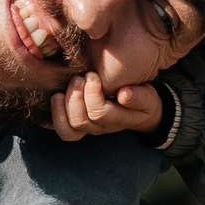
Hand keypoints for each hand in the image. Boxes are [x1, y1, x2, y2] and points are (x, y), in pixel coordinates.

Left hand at [47, 71, 165, 141]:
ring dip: (62, 108)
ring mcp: (88, 128)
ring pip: (69, 129)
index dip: (92, 94)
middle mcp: (100, 127)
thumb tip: (124, 95)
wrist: (140, 111)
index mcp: (117, 120)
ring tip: (62, 90)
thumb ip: (140, 97)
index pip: (99, 112)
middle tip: (79, 78)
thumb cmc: (142, 100)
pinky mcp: (77, 123)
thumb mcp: (149, 98)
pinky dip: (55, 116)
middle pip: (80, 121)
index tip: (93, 75)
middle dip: (75, 98)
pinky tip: (55, 98)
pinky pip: (63, 129)